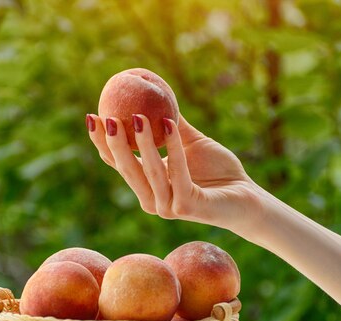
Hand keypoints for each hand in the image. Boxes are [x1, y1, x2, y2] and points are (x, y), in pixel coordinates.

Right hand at [86, 113, 264, 237]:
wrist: (248, 197)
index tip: (92, 116)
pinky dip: (174, 148)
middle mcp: (152, 200)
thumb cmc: (218, 170)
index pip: (117, 163)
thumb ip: (170, 124)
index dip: (102, 142)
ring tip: (137, 116)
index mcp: (147, 186)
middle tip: (106, 117)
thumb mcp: (190, 142)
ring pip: (150, 172)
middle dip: (113, 143)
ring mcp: (168, 207)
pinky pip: (178, 173)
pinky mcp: (188, 208)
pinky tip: (170, 124)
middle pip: (126, 169)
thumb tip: (153, 91)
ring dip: (143, 143)